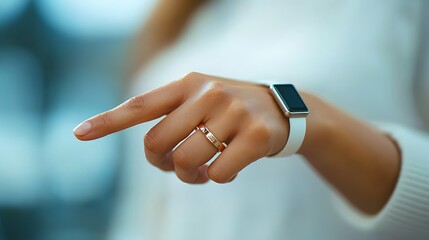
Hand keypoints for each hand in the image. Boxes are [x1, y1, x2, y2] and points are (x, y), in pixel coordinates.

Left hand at [73, 72, 290, 183]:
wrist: (283, 109)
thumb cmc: (231, 109)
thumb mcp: (203, 98)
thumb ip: (174, 113)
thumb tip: (149, 149)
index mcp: (189, 83)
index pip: (142, 104)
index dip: (109, 120)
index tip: (79, 133)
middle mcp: (209, 93)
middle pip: (157, 144)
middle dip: (162, 163)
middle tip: (177, 166)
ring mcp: (234, 112)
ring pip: (187, 163)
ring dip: (191, 177)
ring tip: (204, 171)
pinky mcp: (256, 135)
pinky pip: (219, 174)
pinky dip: (219, 178)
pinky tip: (233, 166)